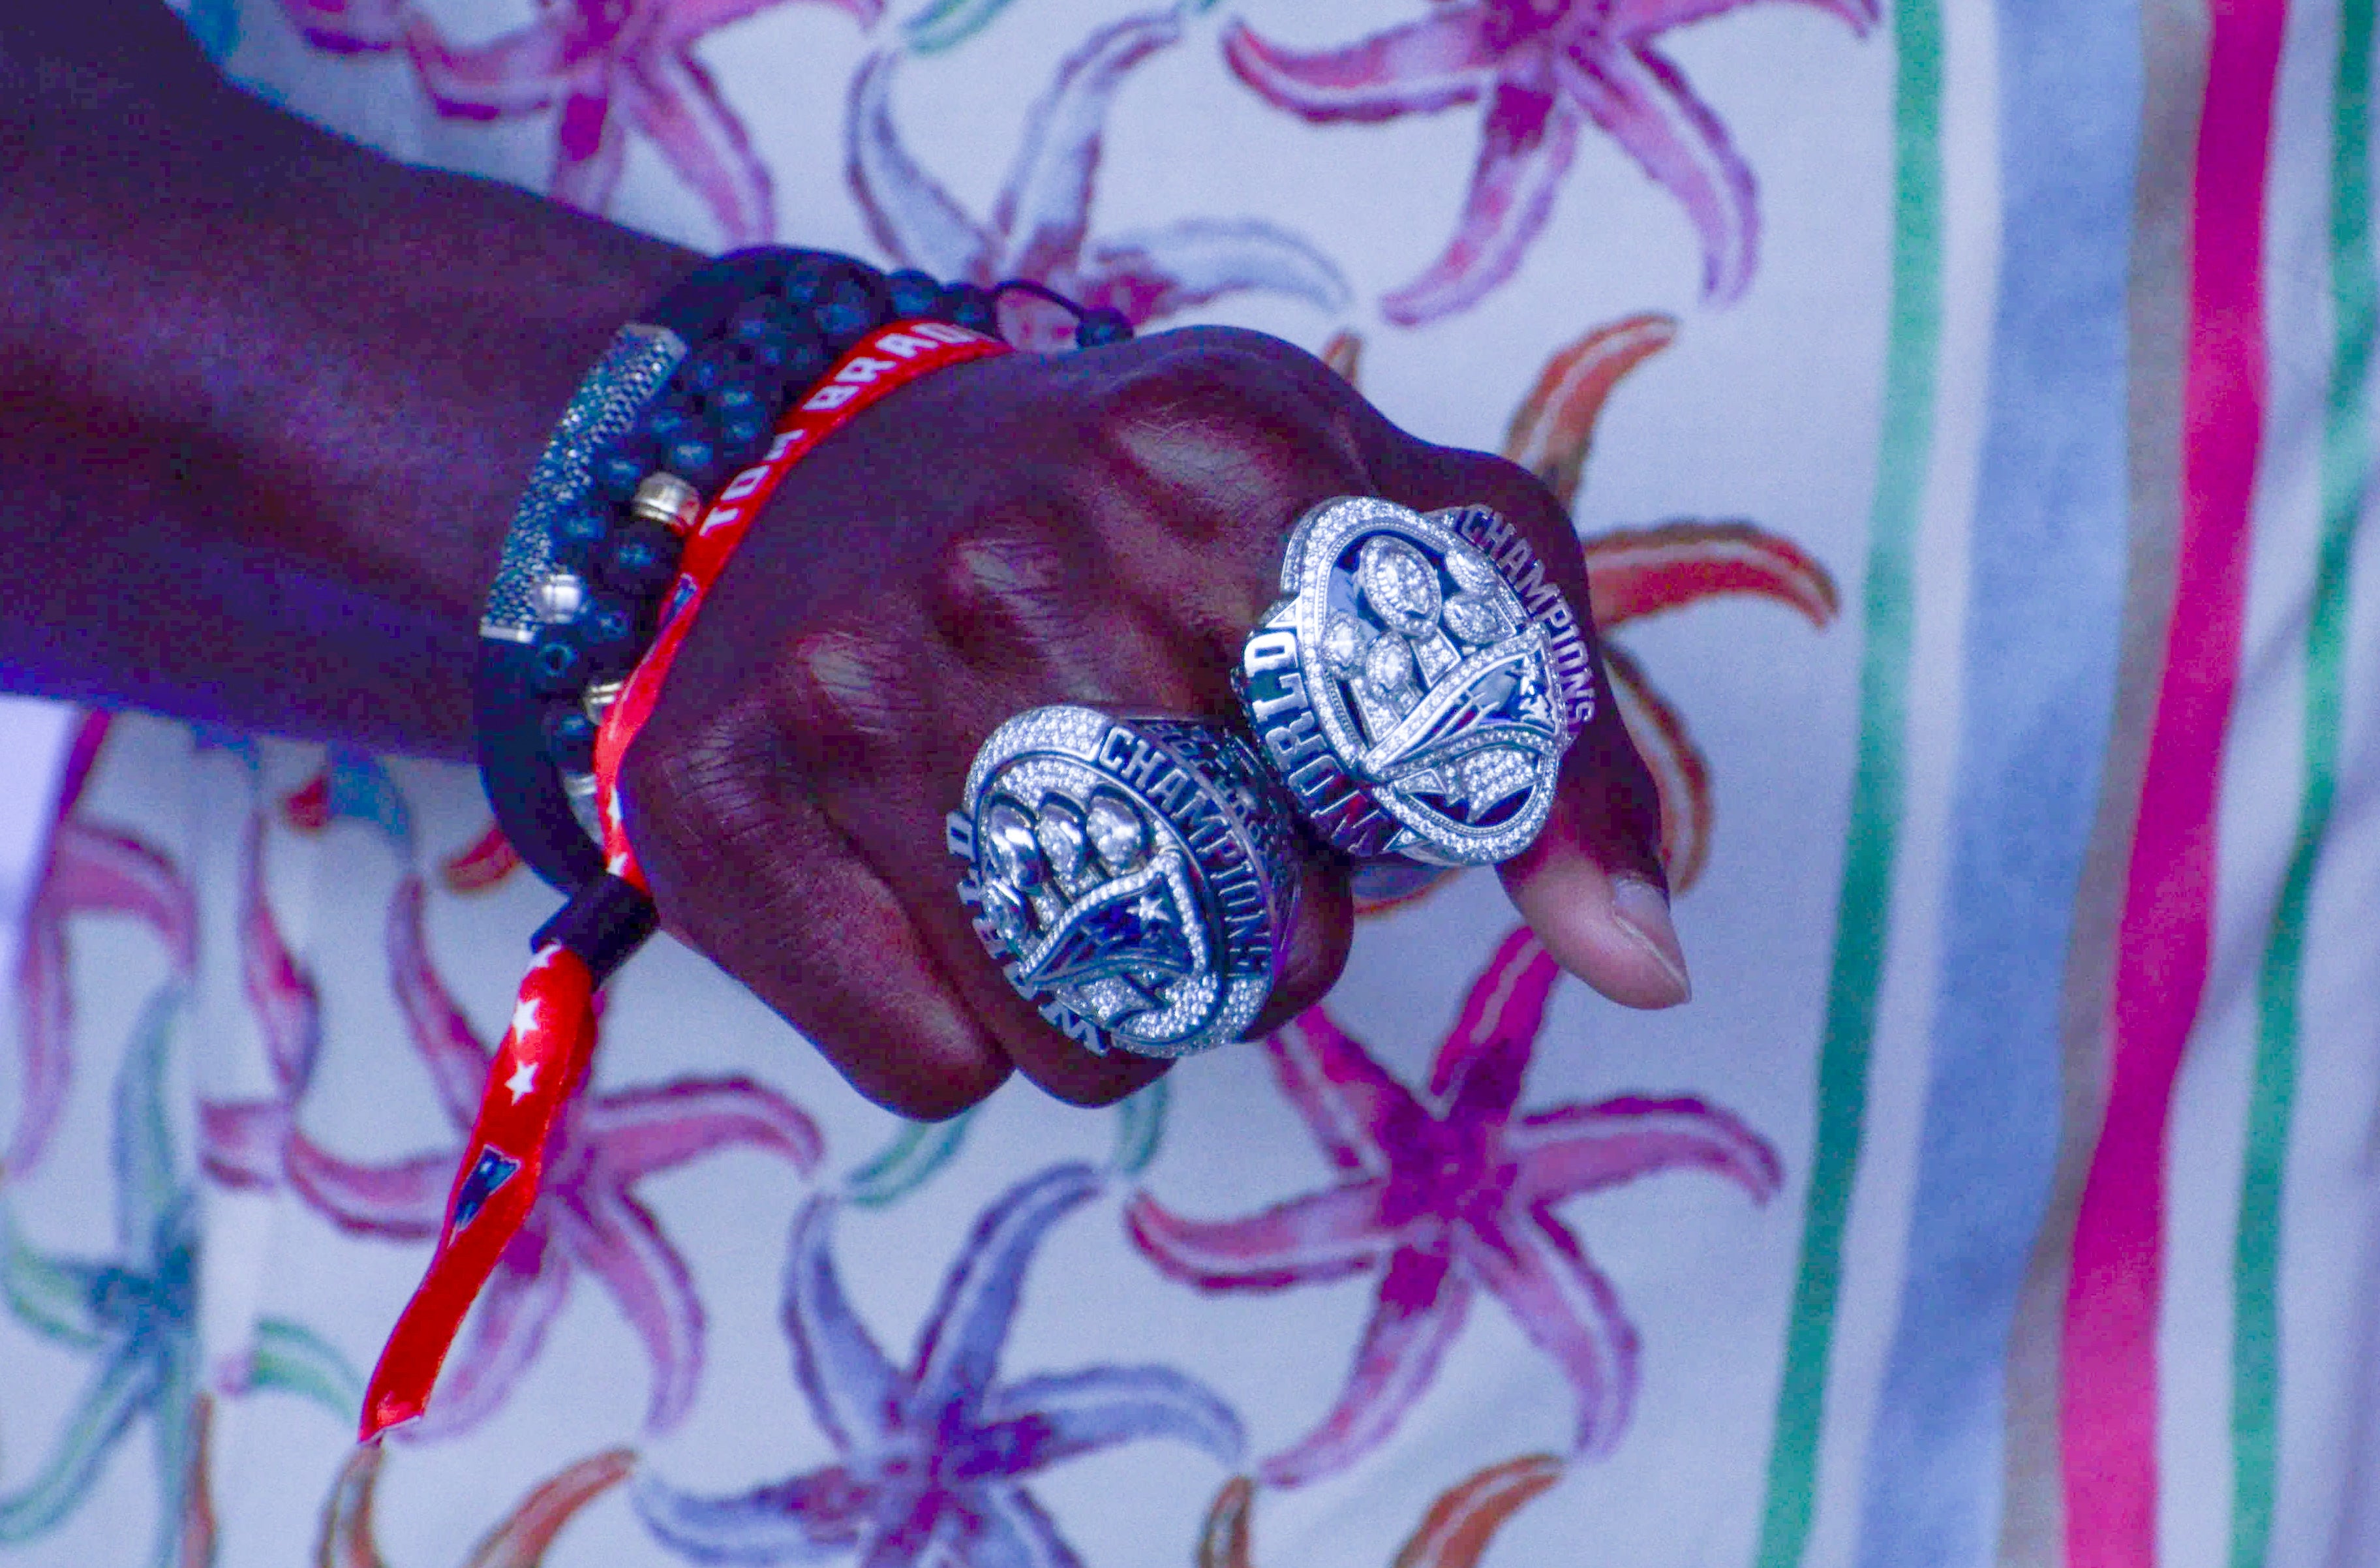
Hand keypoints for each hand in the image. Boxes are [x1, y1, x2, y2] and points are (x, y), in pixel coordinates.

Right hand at [619, 326, 1685, 1118]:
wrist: (802, 466)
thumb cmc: (1138, 522)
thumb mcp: (1370, 533)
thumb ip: (1539, 721)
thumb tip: (1648, 965)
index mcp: (1224, 450)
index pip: (1420, 769)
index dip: (1398, 822)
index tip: (1329, 763)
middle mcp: (1019, 553)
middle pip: (1268, 947)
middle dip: (1262, 927)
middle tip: (1171, 803)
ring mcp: (847, 681)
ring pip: (1095, 1038)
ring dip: (1120, 998)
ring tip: (1060, 849)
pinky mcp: (715, 807)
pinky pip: (940, 1069)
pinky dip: (974, 1025)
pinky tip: (939, 886)